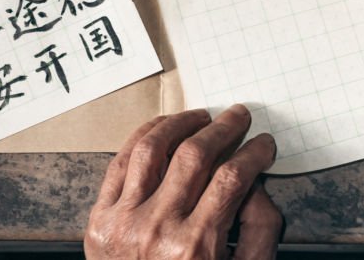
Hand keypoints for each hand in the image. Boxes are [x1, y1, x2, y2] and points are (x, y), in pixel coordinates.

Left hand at [85, 105, 281, 259]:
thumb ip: (258, 229)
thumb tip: (256, 182)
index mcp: (195, 249)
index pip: (231, 178)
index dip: (253, 154)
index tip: (264, 144)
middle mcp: (156, 231)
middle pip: (195, 155)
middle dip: (224, 129)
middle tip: (239, 116)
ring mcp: (122, 223)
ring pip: (153, 149)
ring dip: (181, 123)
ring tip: (202, 117)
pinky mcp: (99, 221)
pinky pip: (119, 164)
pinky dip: (142, 138)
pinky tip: (163, 130)